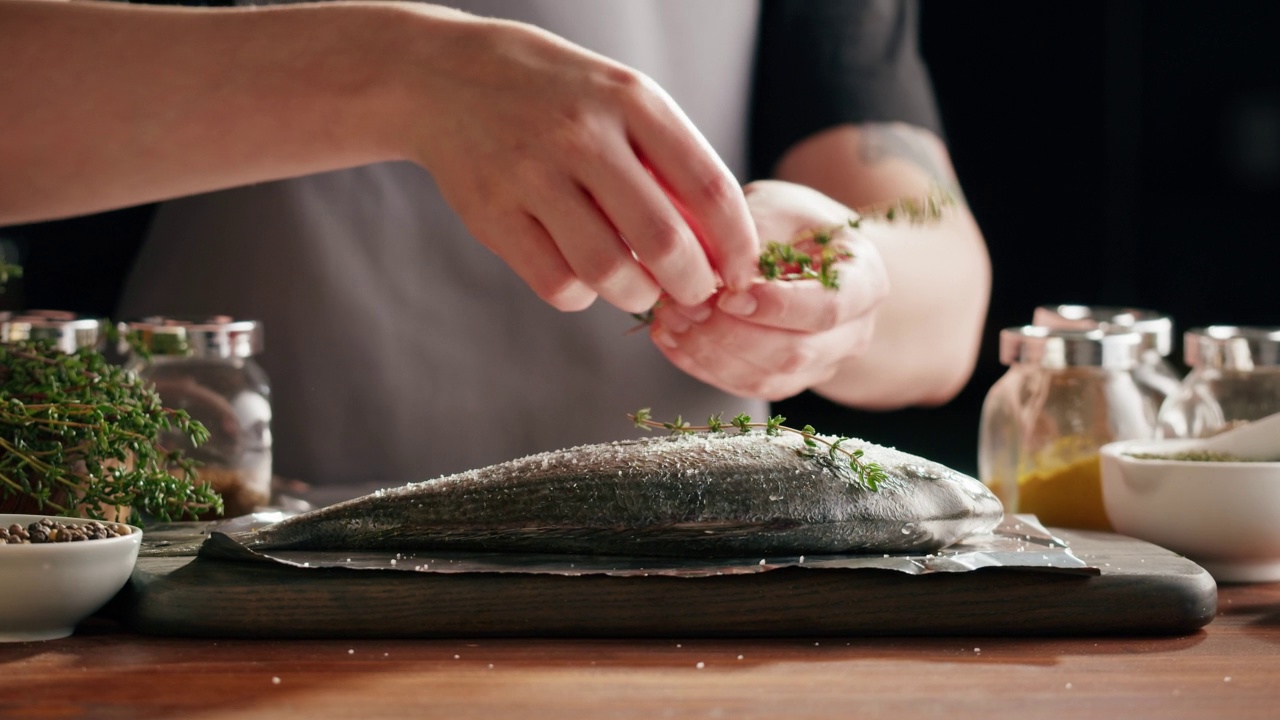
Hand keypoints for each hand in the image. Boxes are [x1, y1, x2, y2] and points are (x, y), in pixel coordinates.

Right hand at [402, 12, 758, 313]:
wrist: (446, 77)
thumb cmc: (558, 97)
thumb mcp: (621, 100)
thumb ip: (670, 163)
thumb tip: (720, 247)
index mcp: (631, 100)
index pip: (710, 188)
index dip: (738, 246)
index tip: (744, 275)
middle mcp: (582, 134)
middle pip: (663, 241)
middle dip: (693, 285)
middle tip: (694, 293)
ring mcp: (531, 174)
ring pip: (608, 272)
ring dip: (637, 295)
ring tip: (639, 287)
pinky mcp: (491, 214)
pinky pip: (557, 284)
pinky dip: (582, 296)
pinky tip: (583, 276)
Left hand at [647, 180, 889, 399]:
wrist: (803, 252)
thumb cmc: (791, 223)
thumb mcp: (778, 207)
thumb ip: (754, 236)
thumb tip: (715, 274)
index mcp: (865, 281)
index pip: (827, 308)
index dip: (776, 308)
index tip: (728, 295)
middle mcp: (853, 332)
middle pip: (795, 352)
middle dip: (731, 334)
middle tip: (684, 306)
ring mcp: (822, 364)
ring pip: (767, 378)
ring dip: (711, 353)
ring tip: (670, 318)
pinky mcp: (786, 382)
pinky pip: (744, 386)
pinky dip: (701, 366)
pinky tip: (670, 337)